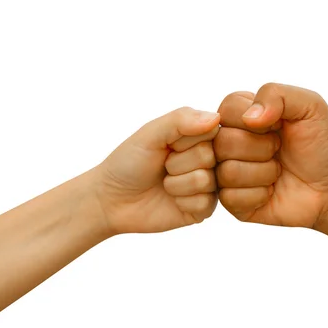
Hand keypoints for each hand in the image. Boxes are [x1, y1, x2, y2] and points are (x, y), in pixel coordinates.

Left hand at [93, 107, 219, 233]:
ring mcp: (207, 185)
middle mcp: (208, 160)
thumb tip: (216, 118)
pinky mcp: (203, 209)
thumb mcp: (151, 133)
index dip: (184, 140)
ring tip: (164, 183)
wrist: (111, 199)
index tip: (167, 145)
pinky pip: (204, 203)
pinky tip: (170, 200)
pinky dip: (181, 201)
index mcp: (198, 137)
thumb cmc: (129, 162)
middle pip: (209, 156)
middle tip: (162, 167)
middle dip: (177, 163)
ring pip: (206, 180)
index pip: (212, 130)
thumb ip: (181, 119)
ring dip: (176, 183)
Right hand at [214, 83, 327, 231]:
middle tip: (279, 150)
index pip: (227, 108)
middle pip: (223, 142)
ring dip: (264, 173)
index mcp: (240, 114)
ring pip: (227, 172)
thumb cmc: (320, 143)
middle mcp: (227, 142)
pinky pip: (231, 198)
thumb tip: (249, 117)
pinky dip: (260, 195)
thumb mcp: (310, 106)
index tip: (279, 126)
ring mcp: (226, 172)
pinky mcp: (232, 201)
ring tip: (278, 171)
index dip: (256, 121)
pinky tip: (271, 191)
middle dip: (262, 148)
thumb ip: (278, 94)